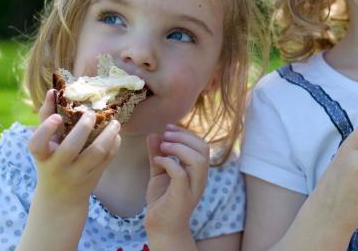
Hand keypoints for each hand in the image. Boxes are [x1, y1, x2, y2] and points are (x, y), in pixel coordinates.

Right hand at [27, 90, 121, 206]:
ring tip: (114, 122)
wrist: (61, 198)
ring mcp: (77, 173)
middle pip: (71, 148)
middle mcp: (58, 166)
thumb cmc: (50, 161)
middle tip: (92, 114)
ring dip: (108, 135)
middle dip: (83, 127)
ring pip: (96, 153)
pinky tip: (116, 135)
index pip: (37, 145)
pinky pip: (108, 159)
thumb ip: (46, 119)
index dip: (46, 130)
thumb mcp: (44, 145)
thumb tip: (53, 90)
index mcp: (43, 156)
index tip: (56, 117)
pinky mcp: (94, 177)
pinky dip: (114, 145)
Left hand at [144, 124, 209, 240]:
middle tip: (165, 134)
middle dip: (184, 137)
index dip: (186, 133)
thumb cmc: (162, 201)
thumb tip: (154, 134)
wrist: (161, 228)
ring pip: (198, 160)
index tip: (168, 128)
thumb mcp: (159, 173)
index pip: (201, 145)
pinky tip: (157, 160)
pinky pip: (181, 174)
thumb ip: (158, 155)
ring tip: (163, 146)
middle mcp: (200, 178)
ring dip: (179, 148)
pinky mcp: (182, 196)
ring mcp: (193, 188)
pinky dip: (169, 162)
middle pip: (203, 149)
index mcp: (197, 171)